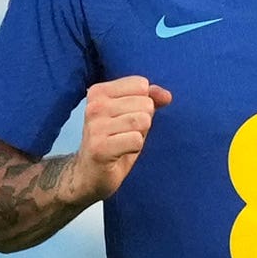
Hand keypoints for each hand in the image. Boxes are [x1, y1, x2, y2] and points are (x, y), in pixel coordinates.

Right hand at [65, 74, 168, 199]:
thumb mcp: (133, 114)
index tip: (127, 117)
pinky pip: (137, 140)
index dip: (144, 104)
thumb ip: (150, 99)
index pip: (141, 85)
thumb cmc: (114, 140)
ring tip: (123, 142)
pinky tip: (121, 152)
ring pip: (143, 121)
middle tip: (124, 134)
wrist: (89, 173)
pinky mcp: (100, 147)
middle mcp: (94, 106)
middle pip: (145, 104)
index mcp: (99, 92)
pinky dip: (135, 148)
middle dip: (143, 122)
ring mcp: (95, 126)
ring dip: (139, 135)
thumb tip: (167, 95)